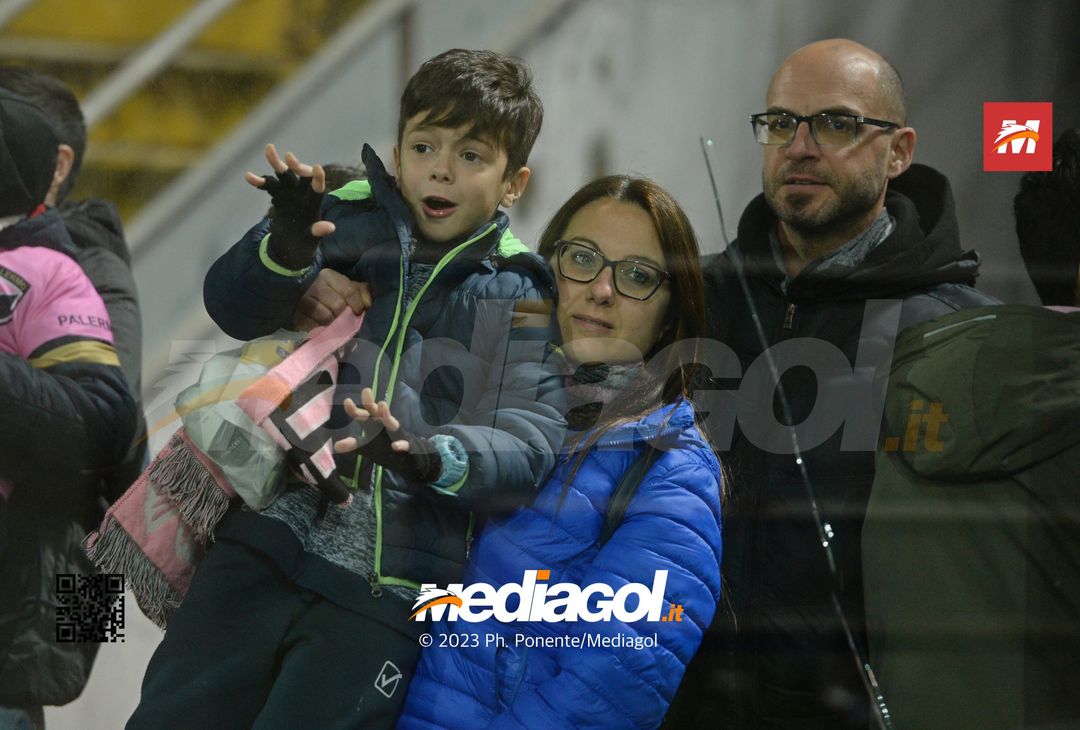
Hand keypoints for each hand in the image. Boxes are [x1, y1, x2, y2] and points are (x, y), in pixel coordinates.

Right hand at [246, 143, 334, 268]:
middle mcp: (302, 195)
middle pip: (300, 176)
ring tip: (269, 148)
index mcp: (313, 204)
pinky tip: (247, 176)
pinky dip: (258, 181)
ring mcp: (289, 193)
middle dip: (296, 166)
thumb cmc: (305, 244)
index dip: (317, 179)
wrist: (290, 246)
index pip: (317, 189)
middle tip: (289, 157)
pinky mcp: (277, 196)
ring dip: (276, 163)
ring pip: (283, 175)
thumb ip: (318, 231)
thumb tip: (330, 227)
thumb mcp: (311, 240)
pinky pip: (267, 185)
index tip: (317, 167)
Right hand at [294, 269, 372, 330]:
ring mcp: (303, 300)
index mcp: (328, 276)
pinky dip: (322, 330)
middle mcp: (314, 285)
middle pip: (338, 305)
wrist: (304, 301)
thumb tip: (368, 303)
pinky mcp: (297, 315)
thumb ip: (362, 292)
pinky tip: (323, 329)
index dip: (357, 304)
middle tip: (346, 320)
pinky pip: (313, 326)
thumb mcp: (349, 288)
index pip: (348, 290)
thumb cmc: (333, 295)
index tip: (359, 312)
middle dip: (345, 315)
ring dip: (334, 324)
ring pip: (326, 317)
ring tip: (335, 324)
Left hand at [334, 389, 441, 484]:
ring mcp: (395, 433)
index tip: (347, 401)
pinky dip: (401, 445)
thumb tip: (335, 446)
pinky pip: (404, 444)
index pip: (362, 414)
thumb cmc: (383, 444)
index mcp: (372, 423)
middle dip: (371, 403)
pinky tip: (396, 446)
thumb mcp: (366, 445)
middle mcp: (383, 424)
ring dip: (387, 415)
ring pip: (391, 422)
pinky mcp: (406, 444)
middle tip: (365, 391)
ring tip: (382, 406)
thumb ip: (353, 444)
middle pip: (376, 412)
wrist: (406, 455)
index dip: (354, 409)